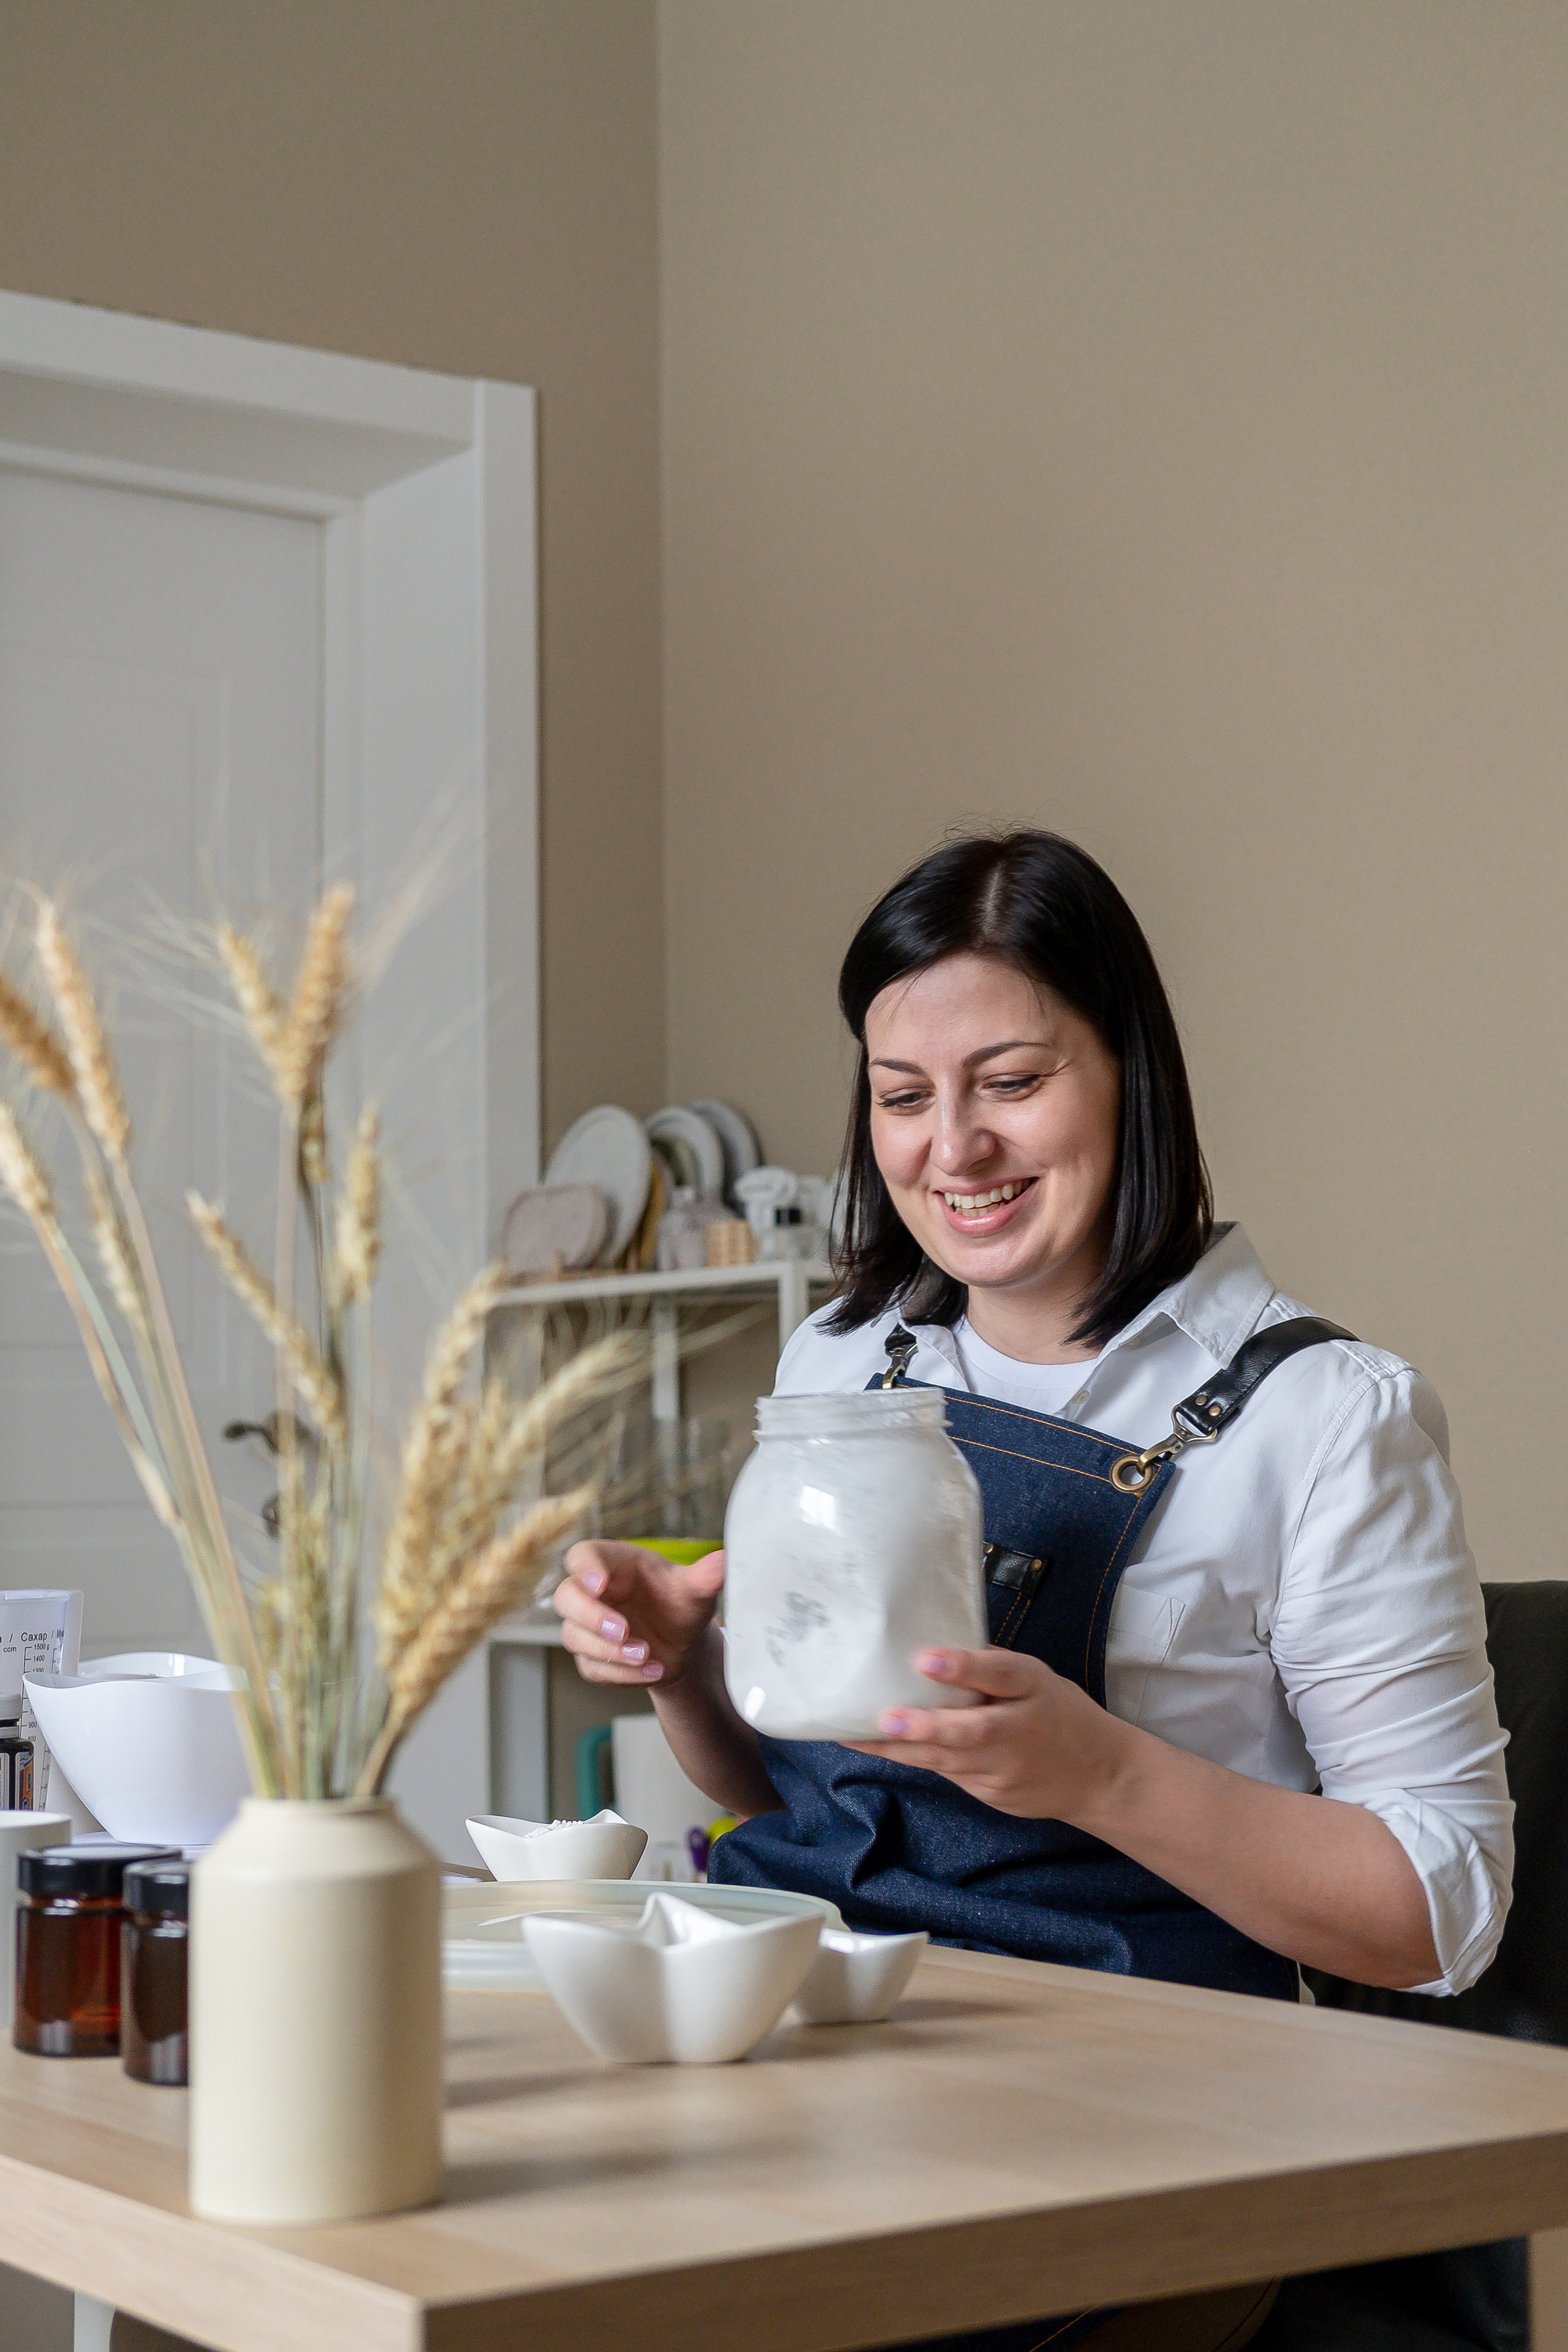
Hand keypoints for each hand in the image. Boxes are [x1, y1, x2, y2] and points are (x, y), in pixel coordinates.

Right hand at [553, 1540, 726, 1688]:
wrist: (684, 1643)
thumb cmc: (680, 1604)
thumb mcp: (695, 1590)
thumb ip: (705, 1577)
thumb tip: (723, 1562)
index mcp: (614, 1564)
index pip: (583, 1555)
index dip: (585, 1567)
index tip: (600, 1583)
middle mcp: (594, 1593)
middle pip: (566, 1597)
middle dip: (591, 1616)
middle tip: (623, 1630)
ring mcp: (588, 1626)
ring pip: (574, 1637)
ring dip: (609, 1650)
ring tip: (646, 1654)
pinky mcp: (591, 1657)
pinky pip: (591, 1668)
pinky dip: (621, 1673)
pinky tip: (650, 1670)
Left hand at [843, 1645, 1125, 1822]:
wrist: (1100, 1777)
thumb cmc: (1059, 1713)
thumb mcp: (1038, 1679)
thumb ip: (994, 1668)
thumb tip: (935, 1649)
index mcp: (1034, 1687)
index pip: (1000, 1674)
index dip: (963, 1666)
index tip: (926, 1659)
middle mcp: (1019, 1730)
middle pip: (971, 1730)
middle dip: (925, 1727)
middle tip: (883, 1717)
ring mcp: (1005, 1770)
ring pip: (947, 1759)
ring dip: (898, 1747)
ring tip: (853, 1734)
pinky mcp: (991, 1795)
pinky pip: (948, 1773)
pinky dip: (913, 1759)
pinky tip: (877, 1747)